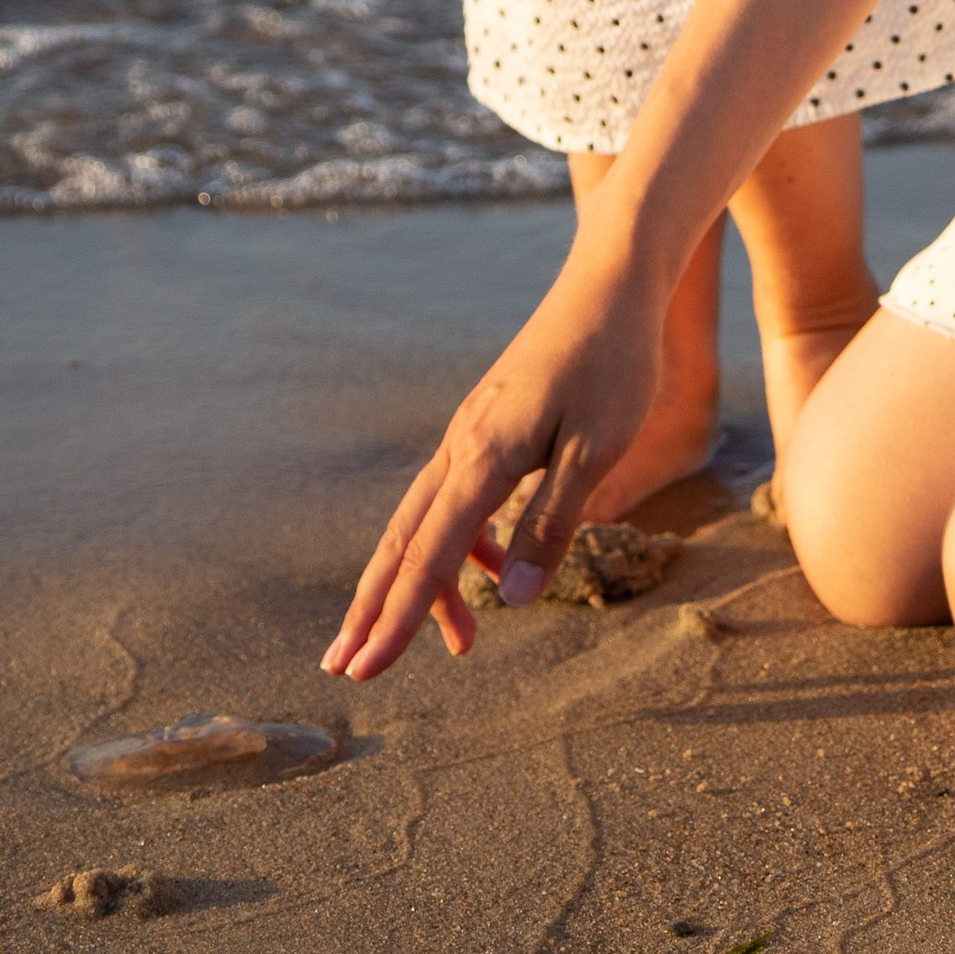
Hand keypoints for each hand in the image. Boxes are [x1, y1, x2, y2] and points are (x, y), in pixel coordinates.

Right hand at [324, 245, 666, 675]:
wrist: (610, 282)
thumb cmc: (614, 363)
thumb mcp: (596, 449)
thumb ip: (552, 523)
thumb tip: (516, 600)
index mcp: (483, 456)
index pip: (429, 556)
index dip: (397, 619)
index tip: (363, 670)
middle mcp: (463, 445)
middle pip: (403, 541)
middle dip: (374, 607)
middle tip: (340, 667)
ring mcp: (471, 432)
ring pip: (426, 520)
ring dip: (421, 582)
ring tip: (450, 643)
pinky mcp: (489, 425)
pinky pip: (458, 497)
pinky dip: (467, 543)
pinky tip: (500, 567)